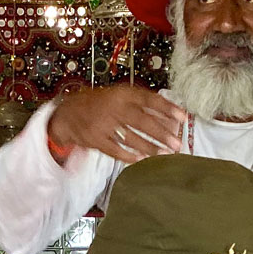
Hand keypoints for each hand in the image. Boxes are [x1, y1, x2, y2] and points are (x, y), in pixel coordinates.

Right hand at [48, 86, 185, 162]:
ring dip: (149, 147)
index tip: (183, 117)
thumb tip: (168, 117)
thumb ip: (140, 103)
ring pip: (131, 137)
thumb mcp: (119, 96)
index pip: (149, 99)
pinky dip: (128, 156)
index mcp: (122, 93)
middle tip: (177, 144)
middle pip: (142, 121)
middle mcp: (114, 107)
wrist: (68, 113)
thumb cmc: (100, 104)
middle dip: (161, 133)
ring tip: (164, 154)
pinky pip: (115, 150)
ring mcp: (104, 124)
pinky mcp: (96, 139)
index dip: (167, 108)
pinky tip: (141, 160)